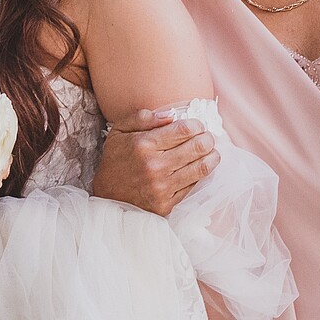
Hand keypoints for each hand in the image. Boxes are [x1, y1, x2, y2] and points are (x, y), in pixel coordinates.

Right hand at [90, 108, 215, 216]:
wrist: (106, 197)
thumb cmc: (115, 161)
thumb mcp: (120, 131)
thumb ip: (143, 118)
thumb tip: (171, 115)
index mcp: (144, 145)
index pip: (184, 130)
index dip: (196, 125)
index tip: (198, 125)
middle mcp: (155, 166)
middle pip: (197, 147)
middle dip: (208, 139)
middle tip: (208, 137)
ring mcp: (162, 187)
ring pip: (201, 168)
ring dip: (212, 157)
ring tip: (213, 152)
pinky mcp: (167, 204)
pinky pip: (193, 186)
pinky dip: (201, 175)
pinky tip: (200, 167)